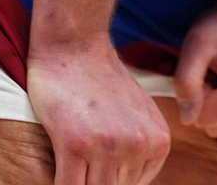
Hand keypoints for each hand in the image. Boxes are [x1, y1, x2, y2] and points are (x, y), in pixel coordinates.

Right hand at [28, 38, 170, 184]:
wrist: (74, 45)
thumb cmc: (99, 80)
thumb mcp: (138, 112)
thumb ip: (141, 144)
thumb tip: (129, 180)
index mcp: (158, 139)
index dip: (113, 181)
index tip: (97, 167)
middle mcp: (139, 144)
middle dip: (96, 181)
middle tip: (83, 163)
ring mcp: (108, 146)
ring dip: (79, 183)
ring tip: (72, 164)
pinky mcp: (76, 144)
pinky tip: (58, 173)